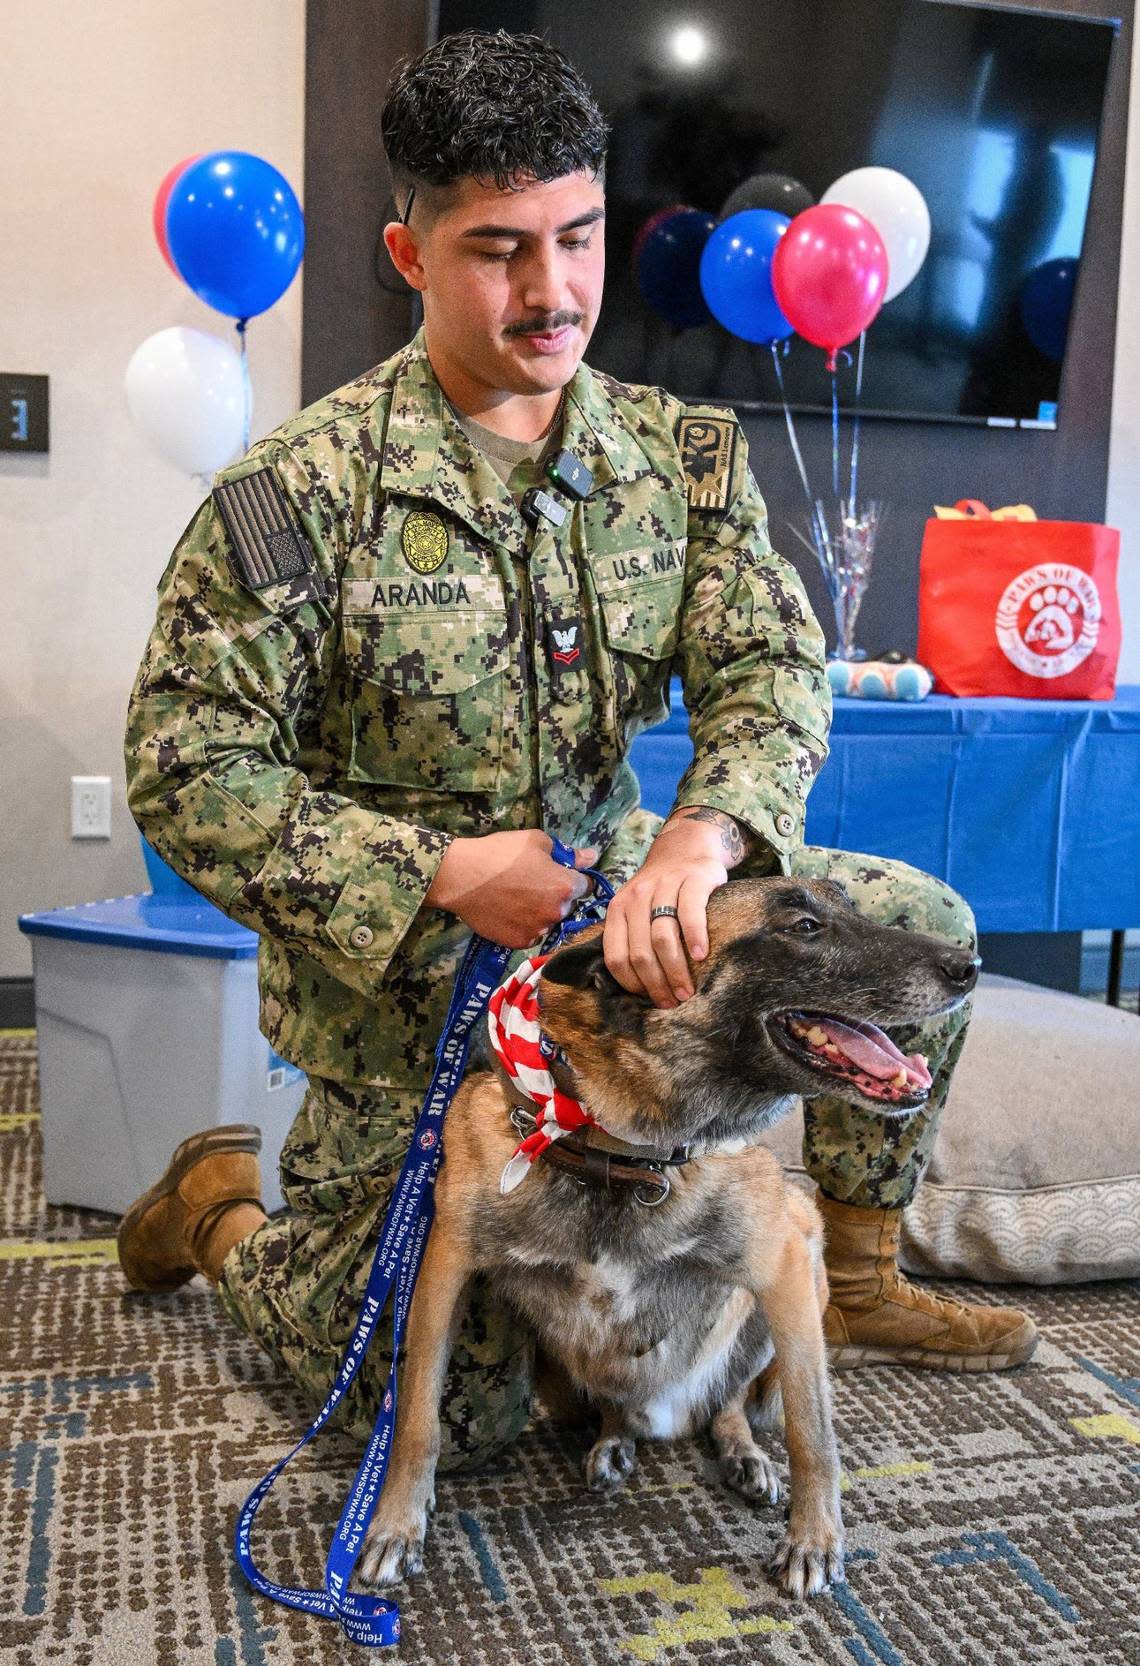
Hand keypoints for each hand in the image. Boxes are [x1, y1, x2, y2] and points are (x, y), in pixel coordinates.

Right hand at [425, 830, 597, 948]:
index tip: (560, 874)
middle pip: (567, 906)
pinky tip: (508, 911)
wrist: (461, 876)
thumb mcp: (536, 841)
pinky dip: (523, 924)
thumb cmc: (500, 853)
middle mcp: (556, 913)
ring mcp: (538, 930)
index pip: (586, 886)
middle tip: (534, 884)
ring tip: (518, 898)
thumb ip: (568, 853)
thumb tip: (591, 857)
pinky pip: (529, 933)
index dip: (574, 878)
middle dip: (557, 896)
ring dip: (541, 912)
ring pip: (548, 921)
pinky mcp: (518, 942)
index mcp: (565, 887)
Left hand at [602, 809, 751, 1007]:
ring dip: (675, 970)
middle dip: (656, 983)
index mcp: (618, 909)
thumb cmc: (660, 889)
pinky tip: (702, 956)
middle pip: (640, 952)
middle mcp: (637, 898)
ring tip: (687, 990)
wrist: (685, 846)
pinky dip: (695, 937)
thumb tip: (636, 986)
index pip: (616, 956)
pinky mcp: (693, 880)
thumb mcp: (635, 906)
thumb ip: (630, 935)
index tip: (649, 1000)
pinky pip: (690, 913)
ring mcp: (664, 887)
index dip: (632, 983)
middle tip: (673, 1002)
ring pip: (663, 937)